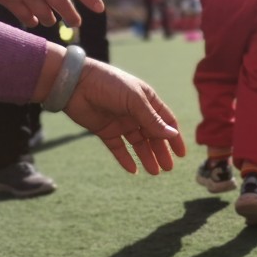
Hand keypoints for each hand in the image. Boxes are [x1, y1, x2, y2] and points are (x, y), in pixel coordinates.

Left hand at [63, 60, 186, 174]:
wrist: (75, 83)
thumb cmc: (109, 84)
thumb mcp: (134, 101)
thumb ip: (152, 120)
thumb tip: (172, 135)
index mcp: (147, 101)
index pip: (166, 121)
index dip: (175, 137)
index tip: (181, 154)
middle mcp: (136, 113)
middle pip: (153, 135)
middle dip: (162, 151)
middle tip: (168, 168)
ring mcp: (121, 123)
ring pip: (138, 144)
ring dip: (147, 157)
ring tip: (154, 172)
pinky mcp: (105, 131)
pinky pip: (119, 148)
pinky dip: (126, 159)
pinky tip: (133, 170)